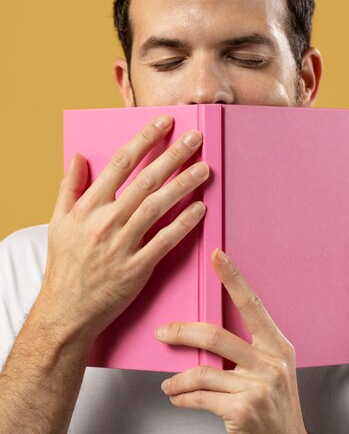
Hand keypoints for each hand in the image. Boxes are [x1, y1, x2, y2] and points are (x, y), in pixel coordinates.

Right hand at [36, 115, 208, 346]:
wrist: (66, 311)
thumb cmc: (64, 264)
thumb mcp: (58, 222)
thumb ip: (69, 187)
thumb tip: (76, 156)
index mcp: (88, 206)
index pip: (121, 162)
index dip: (145, 139)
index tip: (165, 123)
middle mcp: (106, 221)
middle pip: (146, 180)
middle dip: (173, 155)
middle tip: (196, 138)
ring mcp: (123, 245)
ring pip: (158, 206)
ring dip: (184, 184)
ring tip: (204, 168)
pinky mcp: (137, 268)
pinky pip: (165, 240)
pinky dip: (184, 223)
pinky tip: (200, 207)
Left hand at [155, 249, 313, 433]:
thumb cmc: (276, 412)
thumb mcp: (273, 373)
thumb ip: (249, 351)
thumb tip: (207, 335)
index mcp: (278, 346)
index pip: (252, 304)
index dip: (233, 277)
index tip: (216, 255)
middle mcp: (271, 362)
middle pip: (216, 335)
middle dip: (182, 332)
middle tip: (163, 333)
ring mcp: (258, 387)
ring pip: (203, 370)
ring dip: (178, 378)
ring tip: (169, 382)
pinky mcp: (243, 411)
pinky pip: (200, 397)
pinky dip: (182, 397)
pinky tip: (176, 397)